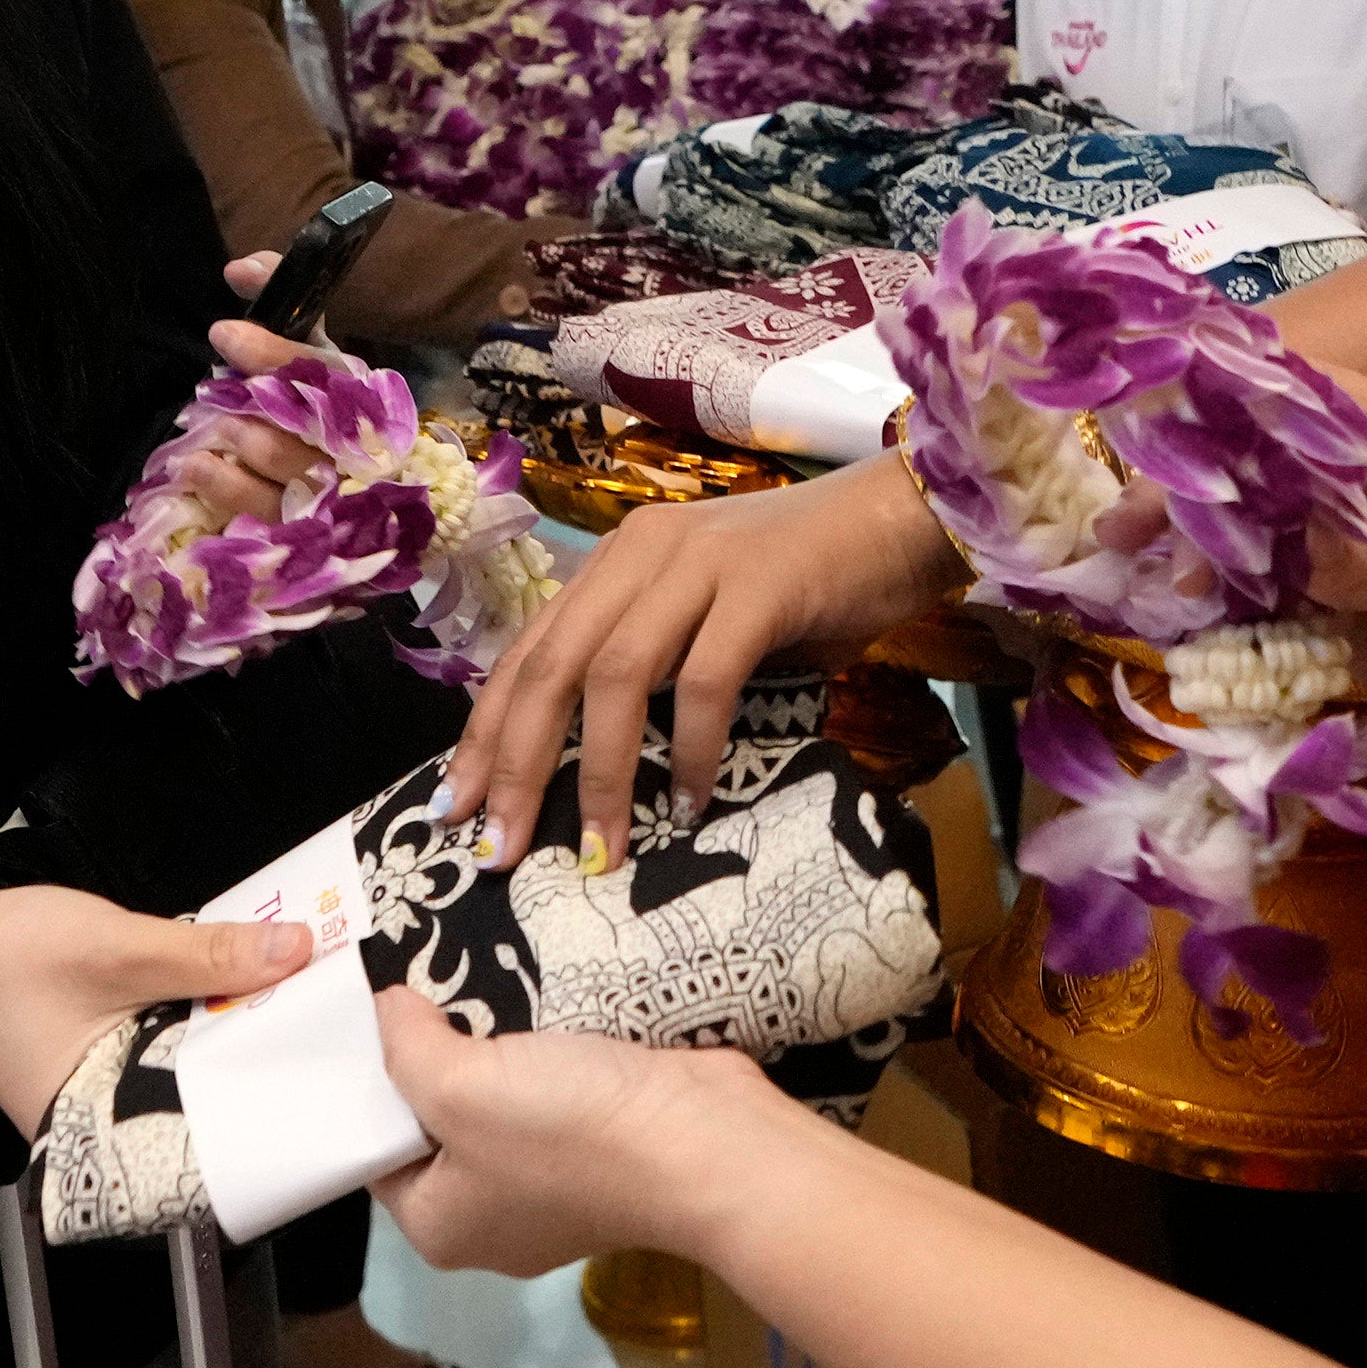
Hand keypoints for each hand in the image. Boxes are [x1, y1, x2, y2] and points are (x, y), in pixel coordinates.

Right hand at [0, 883, 311, 1138]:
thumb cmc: (2, 958)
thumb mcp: (115, 948)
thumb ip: (206, 956)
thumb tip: (296, 954)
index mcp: (99, 1127)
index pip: (206, 1136)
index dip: (270, 1104)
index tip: (329, 1070)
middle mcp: (108, 1123)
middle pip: (211, 1097)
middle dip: (265, 1062)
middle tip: (335, 1029)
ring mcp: (112, 1089)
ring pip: (199, 1066)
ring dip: (240, 1034)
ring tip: (308, 1008)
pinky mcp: (115, 1056)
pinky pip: (179, 1044)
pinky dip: (209, 1018)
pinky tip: (253, 991)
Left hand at [368, 991, 793, 1279]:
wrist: (707, 1145)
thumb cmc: (566, 1130)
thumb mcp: (459, 1085)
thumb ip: (406, 1048)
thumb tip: (388, 1012)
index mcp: (441, 1226)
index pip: (375, 1151)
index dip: (369, 1084)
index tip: (370, 1017)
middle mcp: (492, 1217)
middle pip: (437, 1124)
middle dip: (435, 1057)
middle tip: (422, 986)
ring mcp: (556, 1187)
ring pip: (498, 1102)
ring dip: (495, 1049)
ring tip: (474, 980)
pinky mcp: (604, 1148)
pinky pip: (553, 1094)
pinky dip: (545, 1054)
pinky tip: (535, 1002)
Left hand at [458, 452, 958, 871]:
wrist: (908, 518)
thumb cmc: (815, 584)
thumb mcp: (712, 621)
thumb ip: (660, 669)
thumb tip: (608, 769)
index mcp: (620, 559)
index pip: (530, 650)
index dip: (487, 732)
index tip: (458, 807)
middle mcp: (644, 552)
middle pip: (552, 666)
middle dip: (517, 763)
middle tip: (498, 846)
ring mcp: (699, 562)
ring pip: (615, 675)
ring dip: (599, 773)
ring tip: (597, 850)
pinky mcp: (758, 586)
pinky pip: (705, 680)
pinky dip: (692, 748)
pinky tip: (692, 805)